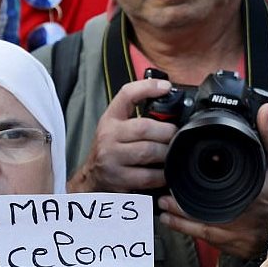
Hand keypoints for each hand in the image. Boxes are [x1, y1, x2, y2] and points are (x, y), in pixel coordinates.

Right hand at [68, 78, 175, 192]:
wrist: (92, 179)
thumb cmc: (111, 150)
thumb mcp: (118, 127)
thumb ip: (139, 115)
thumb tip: (169, 104)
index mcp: (111, 119)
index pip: (127, 95)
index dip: (147, 87)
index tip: (166, 87)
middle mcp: (108, 136)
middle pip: (145, 127)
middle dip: (167, 132)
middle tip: (175, 136)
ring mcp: (111, 158)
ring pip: (149, 151)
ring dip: (167, 153)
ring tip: (171, 153)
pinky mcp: (119, 179)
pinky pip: (149, 176)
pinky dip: (163, 174)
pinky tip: (165, 171)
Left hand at [159, 103, 267, 259]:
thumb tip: (264, 111)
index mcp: (244, 203)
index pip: (208, 206)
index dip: (185, 204)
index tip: (169, 194)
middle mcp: (239, 224)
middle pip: (200, 222)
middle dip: (179, 213)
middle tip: (163, 202)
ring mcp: (239, 240)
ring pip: (204, 235)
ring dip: (184, 226)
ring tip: (167, 215)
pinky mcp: (241, 250)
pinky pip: (215, 244)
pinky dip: (200, 235)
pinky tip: (188, 228)